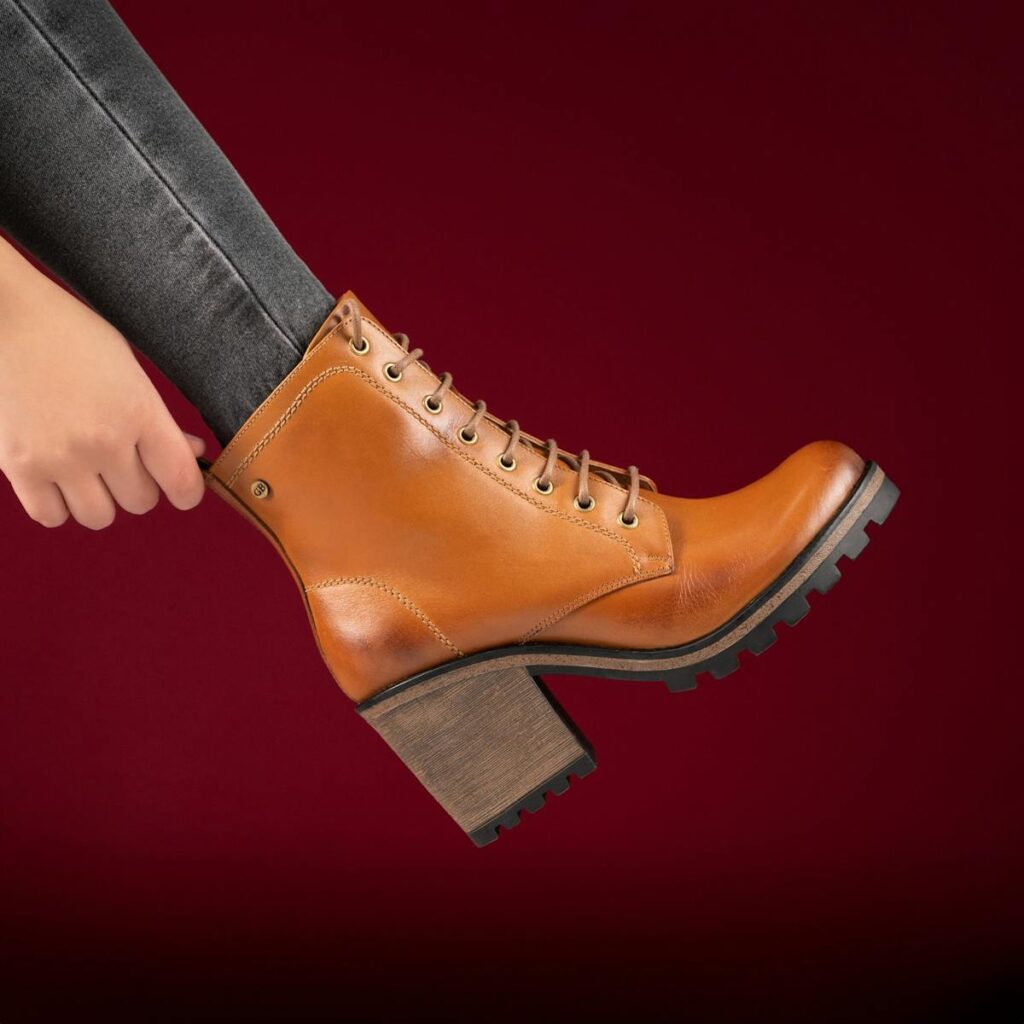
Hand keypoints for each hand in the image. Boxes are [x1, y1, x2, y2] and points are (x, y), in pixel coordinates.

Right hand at [0, 237, 205, 528]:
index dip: (187, 492)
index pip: (182, 482)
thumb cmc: (74, 340)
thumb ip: (161, 420)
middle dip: (137, 485)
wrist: (7, 318)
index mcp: (140, 413)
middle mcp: (103, 441)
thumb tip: (192, 454)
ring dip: (99, 500)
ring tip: (87, 469)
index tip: (180, 488)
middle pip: (141, 502)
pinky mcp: (19, 467)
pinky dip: (58, 505)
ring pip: (100, 517)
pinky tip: (58, 478)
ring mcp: (59, 457)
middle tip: (122, 460)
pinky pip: (51, 516)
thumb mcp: (132, 372)